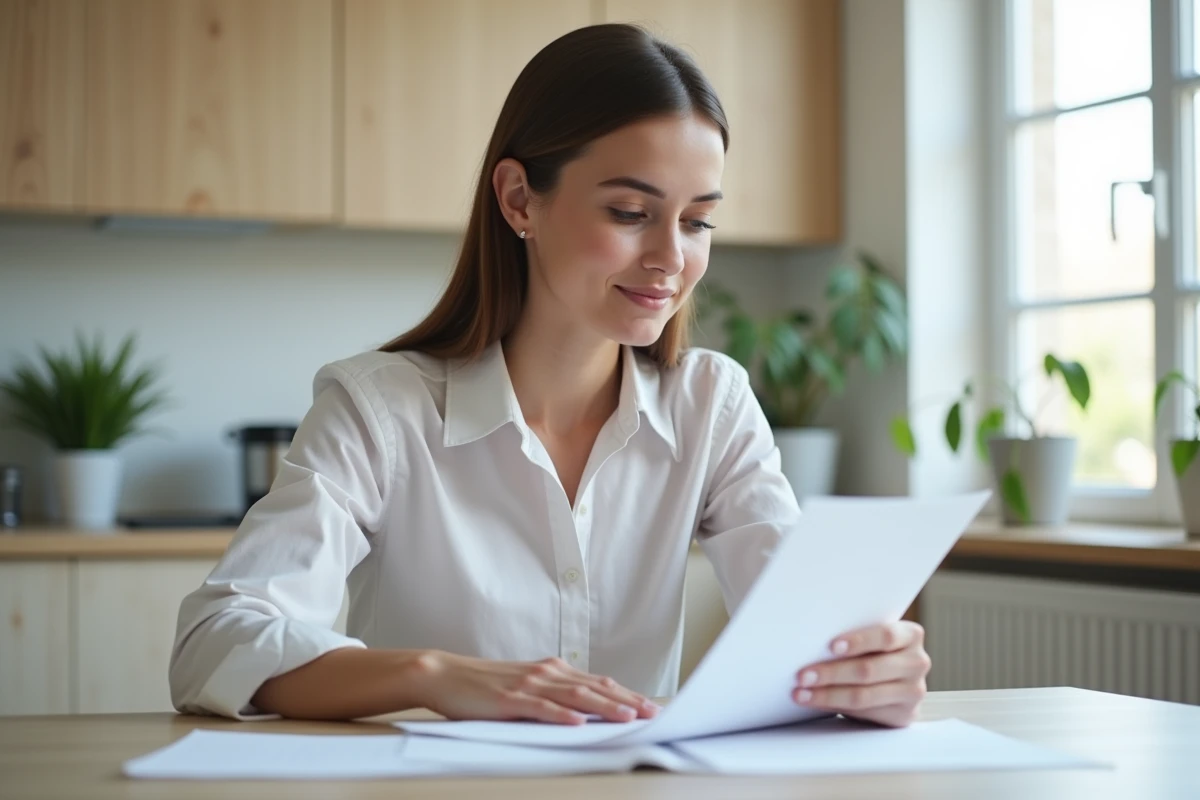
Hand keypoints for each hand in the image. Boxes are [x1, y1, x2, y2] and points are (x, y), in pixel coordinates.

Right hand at [406, 651, 660, 724]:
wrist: (445, 675)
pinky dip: (561, 715)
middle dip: (625, 701)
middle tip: (651, 713)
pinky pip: (540, 708)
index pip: (596, 683)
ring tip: (627, 717)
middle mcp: (545, 673)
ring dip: (603, 707)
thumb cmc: (484, 685)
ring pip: (574, 696)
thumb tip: (582, 711)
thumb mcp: (524, 686)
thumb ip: (551, 694)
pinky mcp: (509, 699)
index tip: (648, 705)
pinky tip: (578, 723)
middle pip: (593, 688)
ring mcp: (528, 685)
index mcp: (551, 670)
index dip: (624, 694)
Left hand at [792, 621, 930, 727]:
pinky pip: (865, 712)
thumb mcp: (871, 640)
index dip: (858, 641)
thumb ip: (854, 638)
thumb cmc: (873, 652)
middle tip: (802, 675)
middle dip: (831, 673)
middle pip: (869, 669)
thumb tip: (810, 643)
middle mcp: (917, 662)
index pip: (885, 636)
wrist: (894, 682)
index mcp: (911, 634)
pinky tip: (815, 702)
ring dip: (827, 694)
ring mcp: (913, 691)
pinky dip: (835, 706)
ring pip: (864, 695)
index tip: (831, 646)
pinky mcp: (904, 715)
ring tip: (801, 692)